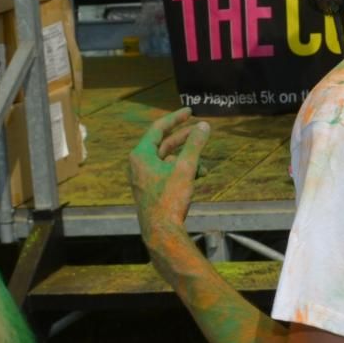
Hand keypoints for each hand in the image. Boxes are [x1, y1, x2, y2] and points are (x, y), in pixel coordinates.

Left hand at [130, 108, 209, 250]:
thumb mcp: (186, 168)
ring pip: (168, 160)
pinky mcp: (150, 189)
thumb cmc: (170, 199)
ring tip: (204, 167)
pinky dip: (182, 171)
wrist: (161, 231)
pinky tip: (197, 178)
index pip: (158, 128)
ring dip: (187, 159)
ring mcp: (144, 177)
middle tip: (200, 129)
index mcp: (141, 155)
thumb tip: (204, 125)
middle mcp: (139, 164)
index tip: (190, 111)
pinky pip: (167, 172)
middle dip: (185, 139)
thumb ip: (195, 145)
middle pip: (164, 143)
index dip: (176, 118)